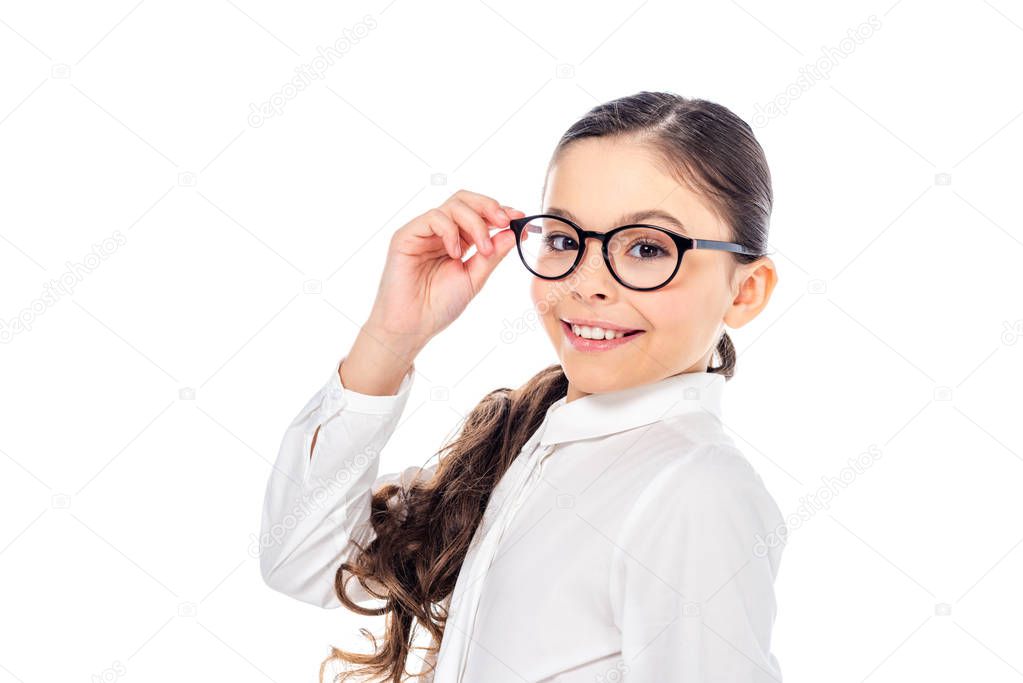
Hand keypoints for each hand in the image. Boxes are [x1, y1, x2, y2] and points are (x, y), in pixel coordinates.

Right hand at [364, 189, 525, 351]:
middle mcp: (440, 232)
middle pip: (465, 200)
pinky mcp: (406, 235)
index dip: (499, 211)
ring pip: (453, 205)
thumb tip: (514, 232)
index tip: (519, 217)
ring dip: (476, 223)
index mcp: (457, 241)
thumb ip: (493, 255)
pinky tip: (455, 253)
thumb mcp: (475, 278)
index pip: (478, 213)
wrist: (412, 326)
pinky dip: (451, 232)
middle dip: (489, 207)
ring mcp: (423, 232)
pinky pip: (434, 218)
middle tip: (505, 221)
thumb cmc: (439, 306)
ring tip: (483, 249)